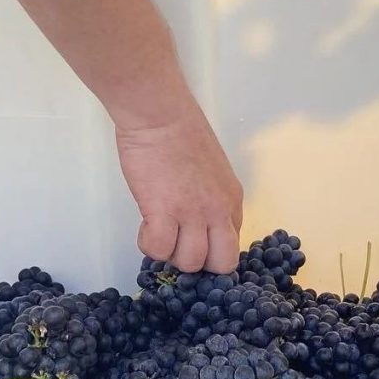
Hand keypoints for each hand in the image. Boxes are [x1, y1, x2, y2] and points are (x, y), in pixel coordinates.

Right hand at [115, 106, 243, 273]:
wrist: (160, 114)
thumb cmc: (181, 134)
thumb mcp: (214, 173)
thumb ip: (212, 201)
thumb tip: (199, 227)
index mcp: (232, 202)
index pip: (232, 248)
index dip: (210, 252)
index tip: (192, 242)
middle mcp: (218, 212)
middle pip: (220, 264)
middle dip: (198, 263)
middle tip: (177, 244)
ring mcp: (193, 213)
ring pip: (189, 263)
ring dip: (170, 254)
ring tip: (158, 230)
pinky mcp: (163, 212)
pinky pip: (159, 250)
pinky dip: (149, 245)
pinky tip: (146, 226)